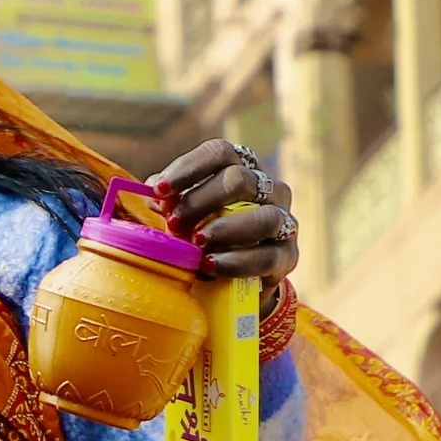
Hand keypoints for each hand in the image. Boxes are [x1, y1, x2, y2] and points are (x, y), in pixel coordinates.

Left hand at [146, 139, 298, 289]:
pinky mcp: (288, 256)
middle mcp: (269, 189)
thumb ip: (170, 204)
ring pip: (262, 217)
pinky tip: (210, 265)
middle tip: (173, 222)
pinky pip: (267, 256)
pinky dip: (236, 261)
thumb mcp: (184, 219)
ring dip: (224, 228)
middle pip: (240, 179)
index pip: (220, 153)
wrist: (233, 287)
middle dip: (200, 200)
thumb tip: (152, 194)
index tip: (159, 190)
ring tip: (196, 243)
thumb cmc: (205, 240)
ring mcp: (284, 222)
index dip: (188, 168)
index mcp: (242, 169)